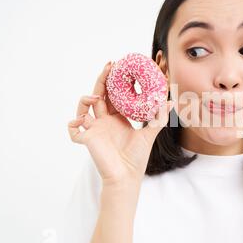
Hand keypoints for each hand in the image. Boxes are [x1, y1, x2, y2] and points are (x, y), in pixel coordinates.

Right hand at [67, 61, 172, 187]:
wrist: (127, 176)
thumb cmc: (137, 157)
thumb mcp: (149, 134)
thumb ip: (158, 118)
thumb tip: (169, 102)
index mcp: (117, 118)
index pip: (113, 95)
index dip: (114, 81)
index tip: (119, 67)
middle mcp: (104, 121)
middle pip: (99, 95)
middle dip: (102, 80)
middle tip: (109, 66)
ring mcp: (94, 129)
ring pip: (83, 108)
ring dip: (86, 99)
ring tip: (96, 97)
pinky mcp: (87, 139)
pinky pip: (73, 130)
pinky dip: (73, 125)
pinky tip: (81, 121)